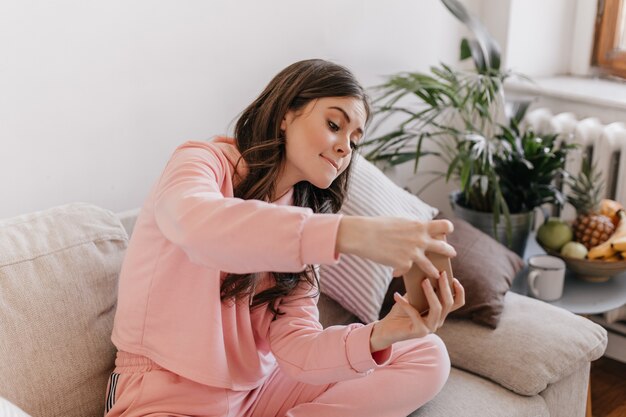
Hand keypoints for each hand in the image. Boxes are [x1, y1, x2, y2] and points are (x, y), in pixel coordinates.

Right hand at [336, 216, 455, 278]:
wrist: (364, 235)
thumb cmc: (379, 225)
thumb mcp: (400, 222)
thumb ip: (413, 228)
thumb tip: (420, 232)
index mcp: (420, 226)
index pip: (444, 225)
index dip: (447, 228)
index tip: (447, 232)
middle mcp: (420, 240)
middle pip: (443, 247)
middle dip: (449, 251)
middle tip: (452, 254)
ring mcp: (413, 253)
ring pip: (430, 266)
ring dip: (434, 271)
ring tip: (436, 275)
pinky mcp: (404, 264)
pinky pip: (406, 270)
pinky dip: (399, 271)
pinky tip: (394, 272)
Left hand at [370, 272, 464, 351]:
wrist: (387, 329)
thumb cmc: (400, 311)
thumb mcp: (412, 297)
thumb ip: (420, 288)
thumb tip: (424, 272)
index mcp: (439, 313)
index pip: (457, 303)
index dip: (459, 291)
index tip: (454, 278)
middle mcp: (438, 321)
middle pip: (448, 303)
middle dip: (445, 287)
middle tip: (439, 274)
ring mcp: (430, 328)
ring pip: (437, 309)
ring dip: (431, 293)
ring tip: (424, 281)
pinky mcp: (420, 332)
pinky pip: (415, 314)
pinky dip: (405, 303)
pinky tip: (396, 295)